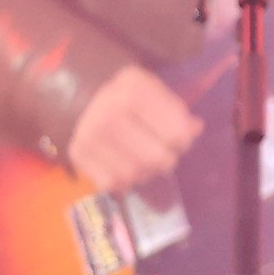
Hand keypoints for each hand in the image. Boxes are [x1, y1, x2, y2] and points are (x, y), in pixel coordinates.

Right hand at [67, 65, 201, 193]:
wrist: (84, 97)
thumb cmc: (129, 96)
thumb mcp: (156, 91)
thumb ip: (178, 111)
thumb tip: (195, 129)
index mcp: (134, 91)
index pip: (176, 134)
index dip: (184, 141)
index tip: (179, 140)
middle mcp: (109, 113)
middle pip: (156, 159)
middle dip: (166, 160)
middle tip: (163, 155)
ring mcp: (90, 135)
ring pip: (134, 175)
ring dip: (145, 173)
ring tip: (144, 161)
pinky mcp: (78, 153)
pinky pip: (111, 183)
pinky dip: (123, 181)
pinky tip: (124, 167)